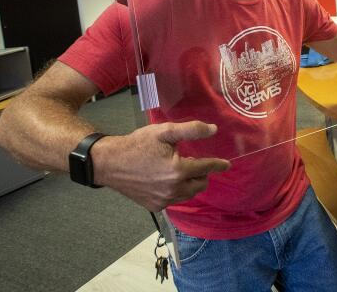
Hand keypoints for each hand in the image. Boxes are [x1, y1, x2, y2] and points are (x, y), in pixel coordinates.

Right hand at [91, 121, 229, 211]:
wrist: (110, 163)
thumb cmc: (137, 144)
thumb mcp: (164, 132)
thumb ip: (191, 130)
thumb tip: (214, 130)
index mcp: (178, 170)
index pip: (207, 168)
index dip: (218, 164)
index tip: (226, 164)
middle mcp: (173, 189)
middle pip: (200, 184)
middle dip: (202, 174)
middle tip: (192, 162)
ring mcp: (164, 200)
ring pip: (188, 194)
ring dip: (190, 184)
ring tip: (180, 170)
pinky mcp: (155, 206)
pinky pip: (174, 200)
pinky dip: (176, 191)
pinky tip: (166, 180)